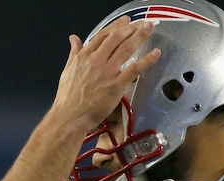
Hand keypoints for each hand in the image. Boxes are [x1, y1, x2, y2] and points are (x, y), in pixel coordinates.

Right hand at [53, 15, 160, 132]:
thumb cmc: (68, 97)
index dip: (116, 26)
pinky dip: (147, 60)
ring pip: (126, 48)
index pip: (102, 35)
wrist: (70, 116)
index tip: (126, 21)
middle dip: (131, 27)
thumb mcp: (68, 70)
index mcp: (84, 56)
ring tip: (150, 28)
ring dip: (140, 36)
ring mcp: (108, 72)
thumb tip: (74, 39)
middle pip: (117, 38)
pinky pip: (134, 69)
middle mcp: (96, 60)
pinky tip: (156, 53)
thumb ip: (74, 53)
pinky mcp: (116, 85)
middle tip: (143, 23)